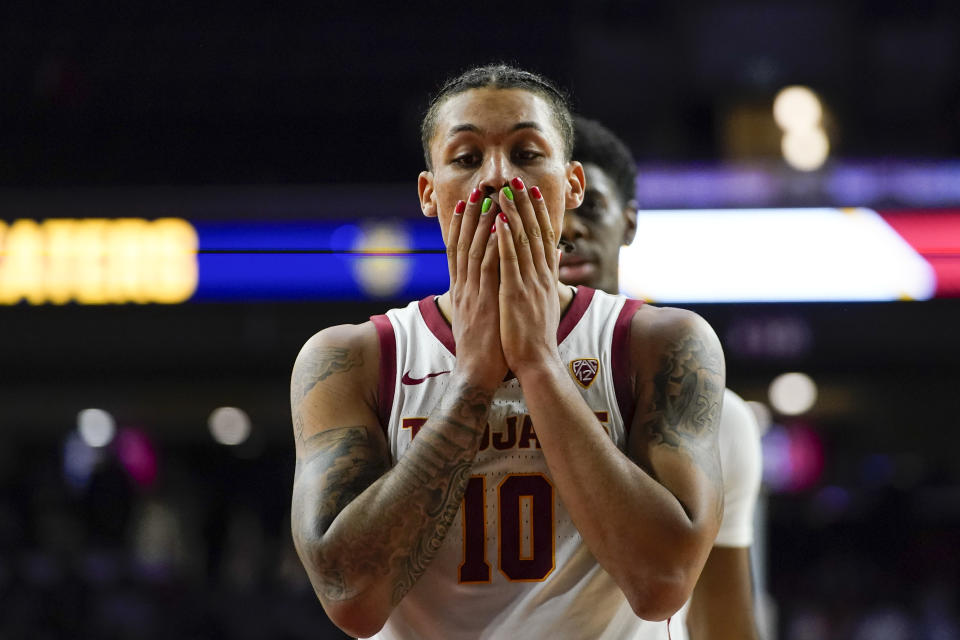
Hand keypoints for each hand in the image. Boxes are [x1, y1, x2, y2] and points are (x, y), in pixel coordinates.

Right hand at [446, 186, 507, 388]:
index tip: (464, 204)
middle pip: (463, 244)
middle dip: (469, 217)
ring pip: (474, 251)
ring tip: (488, 200)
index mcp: (462, 290)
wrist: (476, 373)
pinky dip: (493, 248)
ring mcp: (473, 294)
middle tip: (475, 191)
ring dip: (481, 225)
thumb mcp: (478, 316)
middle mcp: (464, 288)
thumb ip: (481, 296)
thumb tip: (487, 283)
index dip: (460, 226)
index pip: (457, 251)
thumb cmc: (482, 347)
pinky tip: (499, 230)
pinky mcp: (484, 302)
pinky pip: (489, 269)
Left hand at [495, 177, 562, 375]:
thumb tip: (540, 274)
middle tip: (519, 181)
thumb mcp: (540, 306)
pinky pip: (510, 263)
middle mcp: (541, 277)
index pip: (545, 238)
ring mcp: (529, 284)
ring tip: (506, 192)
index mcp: (546, 279)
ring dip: (514, 215)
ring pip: (522, 242)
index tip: (534, 193)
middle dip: (527, 205)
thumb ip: (538, 287)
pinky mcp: (515, 294)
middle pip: (535, 233)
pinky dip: (504, 241)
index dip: (540, 214)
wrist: (537, 362)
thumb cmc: (535, 338)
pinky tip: (497, 223)